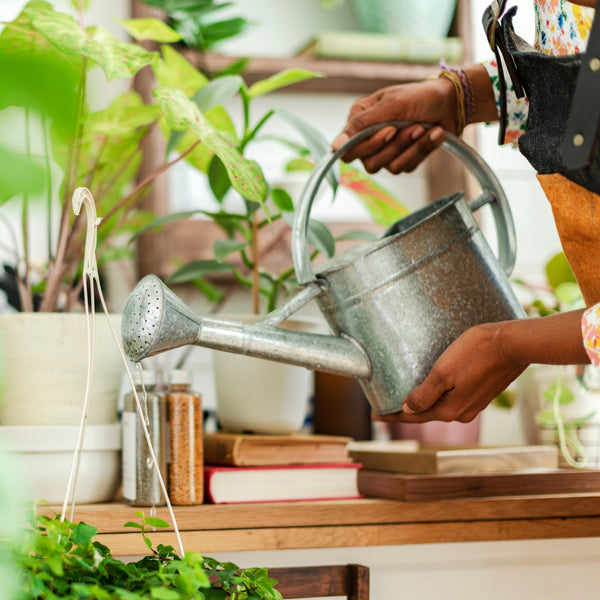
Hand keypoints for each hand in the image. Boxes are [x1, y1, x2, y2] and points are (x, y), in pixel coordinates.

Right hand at [331, 78, 457, 173]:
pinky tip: (432, 134)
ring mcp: (386, 152)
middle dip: (396, 145)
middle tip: (414, 126)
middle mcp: (369, 139)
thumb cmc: (418, 97)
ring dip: (412, 148)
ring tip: (425, 128)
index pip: (348, 150)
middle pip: (370, 163)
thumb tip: (334, 146)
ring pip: (390, 167)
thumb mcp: (389, 105)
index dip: (368, 146)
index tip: (390, 130)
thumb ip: (360, 125)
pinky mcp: (403, 160)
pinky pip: (406, 167)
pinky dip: (421, 150)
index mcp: (360, 121)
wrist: (450, 103)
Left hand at [374, 309, 590, 423]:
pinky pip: (452, 397)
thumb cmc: (476, 353)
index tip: (374, 415)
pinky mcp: (483, 391)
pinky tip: (433, 388)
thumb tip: (407, 409)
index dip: (392, 415)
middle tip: (385, 406)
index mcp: (449, 410)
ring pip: (440, 405)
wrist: (514, 344)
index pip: (413, 416)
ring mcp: (474, 403)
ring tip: (406, 397)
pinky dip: (438, 396)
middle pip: (426, 413)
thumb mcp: (443, 372)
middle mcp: (462, 412)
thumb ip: (424, 394)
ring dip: (422, 403)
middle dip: (405, 410)